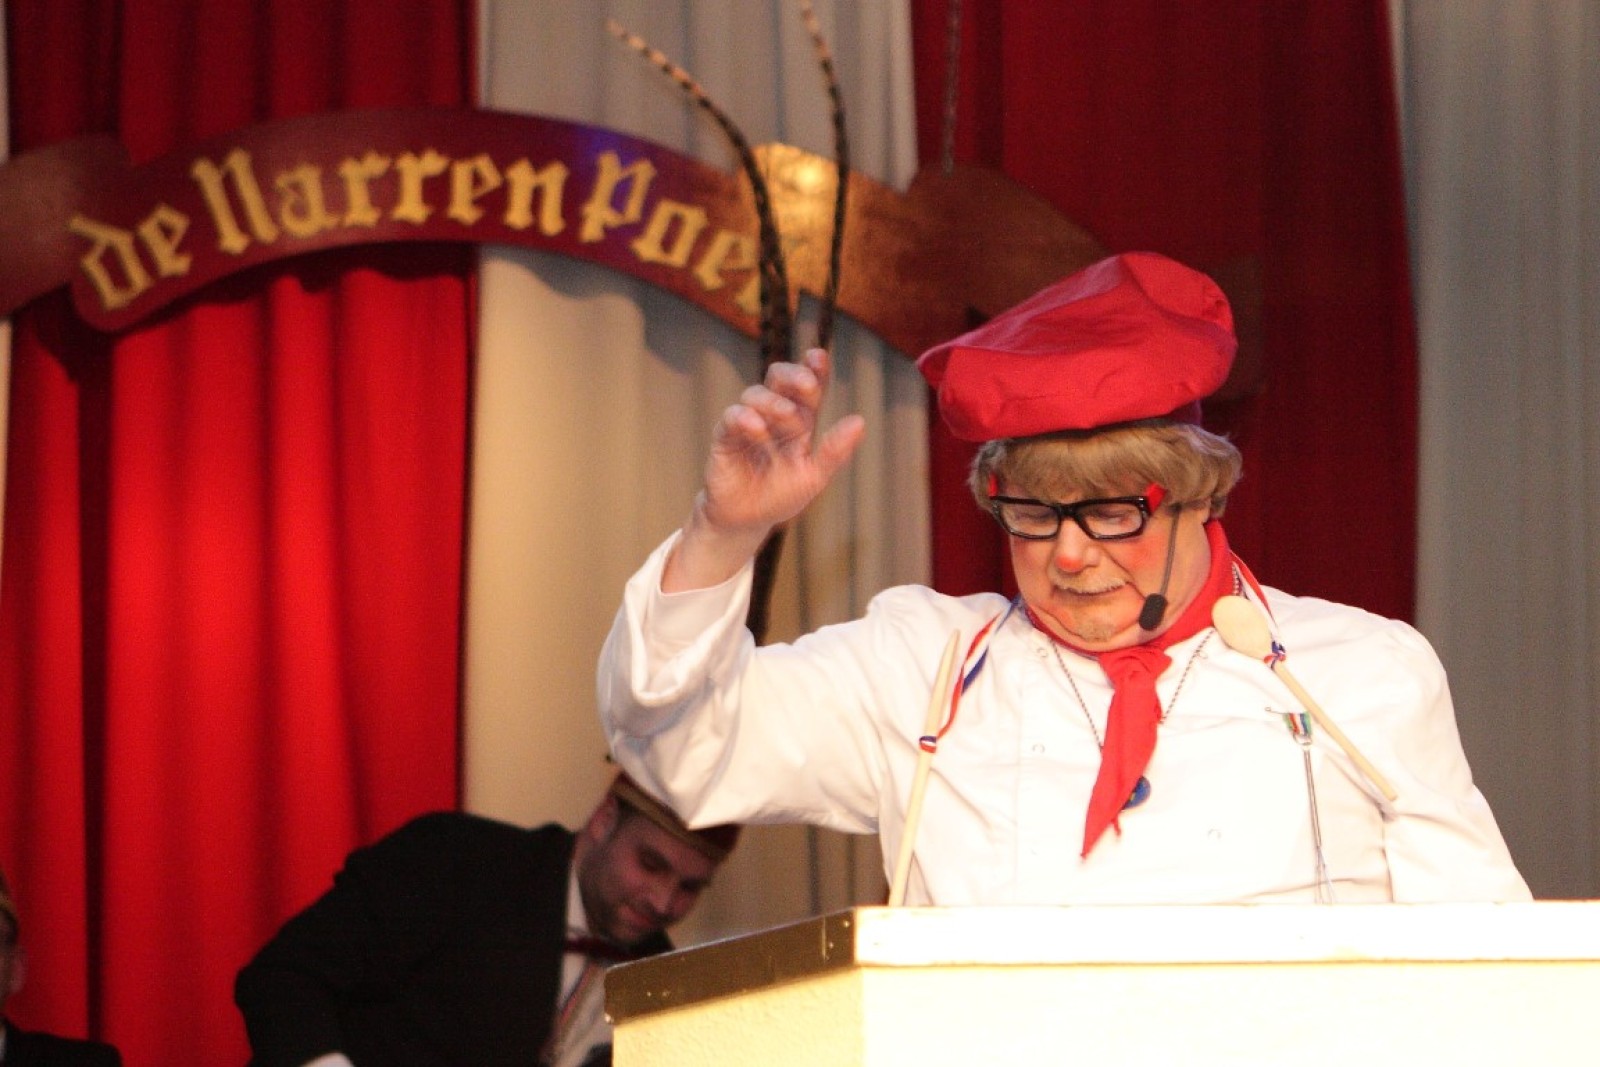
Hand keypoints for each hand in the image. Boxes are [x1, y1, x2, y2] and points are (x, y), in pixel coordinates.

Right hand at [664, 348, 864, 590]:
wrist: (746, 522)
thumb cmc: (780, 496)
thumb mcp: (813, 477)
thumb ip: (834, 451)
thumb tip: (860, 421)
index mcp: (799, 422)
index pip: (808, 388)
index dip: (815, 369)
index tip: (818, 356)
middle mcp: (773, 416)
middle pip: (779, 377)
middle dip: (794, 375)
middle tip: (808, 385)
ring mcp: (748, 423)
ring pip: (756, 393)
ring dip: (774, 401)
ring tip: (787, 417)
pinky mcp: (725, 436)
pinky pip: (732, 416)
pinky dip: (745, 418)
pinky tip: (758, 430)